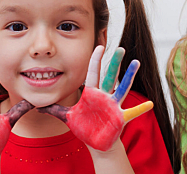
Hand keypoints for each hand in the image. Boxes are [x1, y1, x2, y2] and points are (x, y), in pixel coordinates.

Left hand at [38, 46, 153, 151]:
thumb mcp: (67, 116)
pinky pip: (132, 113)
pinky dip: (141, 109)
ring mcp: (113, 106)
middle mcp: (104, 96)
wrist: (95, 141)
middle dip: (114, 62)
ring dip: (129, 76)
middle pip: (110, 76)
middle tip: (120, 48)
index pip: (93, 73)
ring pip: (122, 88)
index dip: (95, 60)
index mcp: (91, 93)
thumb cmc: (84, 127)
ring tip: (137, 62)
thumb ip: (54, 109)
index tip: (99, 46)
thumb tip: (36, 105)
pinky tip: (150, 103)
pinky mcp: (119, 118)